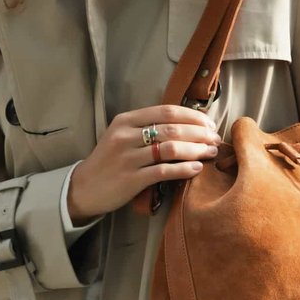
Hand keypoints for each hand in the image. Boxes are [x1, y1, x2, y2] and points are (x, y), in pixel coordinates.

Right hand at [67, 105, 220, 224]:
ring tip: (210, 152)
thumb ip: (147, 127)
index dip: (193, 116)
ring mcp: (128, 158)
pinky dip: (183, 169)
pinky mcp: (131, 179)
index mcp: (126, 120)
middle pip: (172, 128)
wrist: (83, 188)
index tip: (209, 123)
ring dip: (196, 150)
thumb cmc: (109, 160)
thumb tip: (187, 123)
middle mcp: (126, 136)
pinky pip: (163, 171)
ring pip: (170, 149)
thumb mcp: (122, 135)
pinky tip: (197, 169)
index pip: (167, 111)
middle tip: (215, 139)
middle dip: (199, 133)